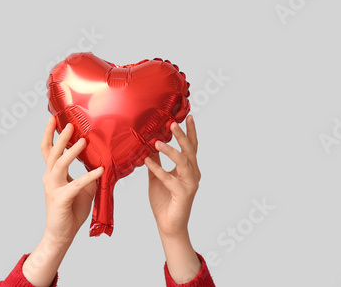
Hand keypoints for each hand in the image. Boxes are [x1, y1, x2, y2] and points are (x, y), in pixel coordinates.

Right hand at [22, 118, 102, 286]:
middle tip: (70, 124)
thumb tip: (102, 162)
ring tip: (83, 140)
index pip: (48, 149)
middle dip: (60, 137)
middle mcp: (50, 178)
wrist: (61, 235)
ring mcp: (53, 188)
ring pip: (59, 164)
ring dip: (72, 152)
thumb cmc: (71, 210)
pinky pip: (76, 185)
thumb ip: (88, 174)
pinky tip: (100, 171)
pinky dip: (88, 176)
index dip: (50, 133)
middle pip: (51, 152)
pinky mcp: (61, 199)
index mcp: (53, 173)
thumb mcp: (83, 188)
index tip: (55, 118)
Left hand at [146, 116, 201, 283]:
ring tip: (157, 141)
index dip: (190, 131)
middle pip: (189, 150)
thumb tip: (150, 143)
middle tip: (172, 123)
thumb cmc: (164, 200)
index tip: (189, 116)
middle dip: (182, 135)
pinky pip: (169, 178)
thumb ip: (156, 160)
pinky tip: (147, 161)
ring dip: (170, 150)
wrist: (168, 225)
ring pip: (183, 162)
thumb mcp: (157, 176)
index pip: (191, 146)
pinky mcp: (183, 194)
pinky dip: (158, 169)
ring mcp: (190, 184)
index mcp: (188, 168)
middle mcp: (193, 174)